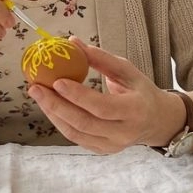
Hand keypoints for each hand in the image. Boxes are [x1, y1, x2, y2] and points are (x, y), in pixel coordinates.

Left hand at [28, 37, 176, 153]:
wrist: (157, 121)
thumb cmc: (140, 91)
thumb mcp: (127, 70)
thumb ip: (101, 58)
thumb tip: (73, 42)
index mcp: (134, 110)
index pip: (103, 106)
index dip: (78, 96)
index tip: (57, 81)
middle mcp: (124, 132)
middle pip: (84, 122)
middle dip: (56, 105)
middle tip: (36, 87)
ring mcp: (112, 145)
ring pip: (76, 133)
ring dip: (53, 114)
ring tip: (38, 94)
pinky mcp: (102, 150)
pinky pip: (76, 138)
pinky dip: (59, 122)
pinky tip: (49, 106)